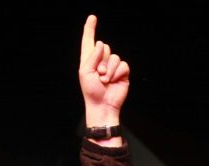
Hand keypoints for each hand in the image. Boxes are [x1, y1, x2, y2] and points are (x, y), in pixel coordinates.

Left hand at [79, 15, 129, 130]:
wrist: (103, 105)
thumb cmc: (91, 91)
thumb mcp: (85, 71)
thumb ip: (92, 56)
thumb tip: (102, 44)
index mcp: (89, 59)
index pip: (89, 40)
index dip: (90, 28)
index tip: (92, 17)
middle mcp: (101, 61)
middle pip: (105, 47)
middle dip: (102, 61)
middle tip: (99, 75)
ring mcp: (112, 66)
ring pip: (115, 56)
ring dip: (110, 69)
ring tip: (105, 80)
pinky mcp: (122, 72)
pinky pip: (123, 64)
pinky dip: (118, 73)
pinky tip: (114, 81)